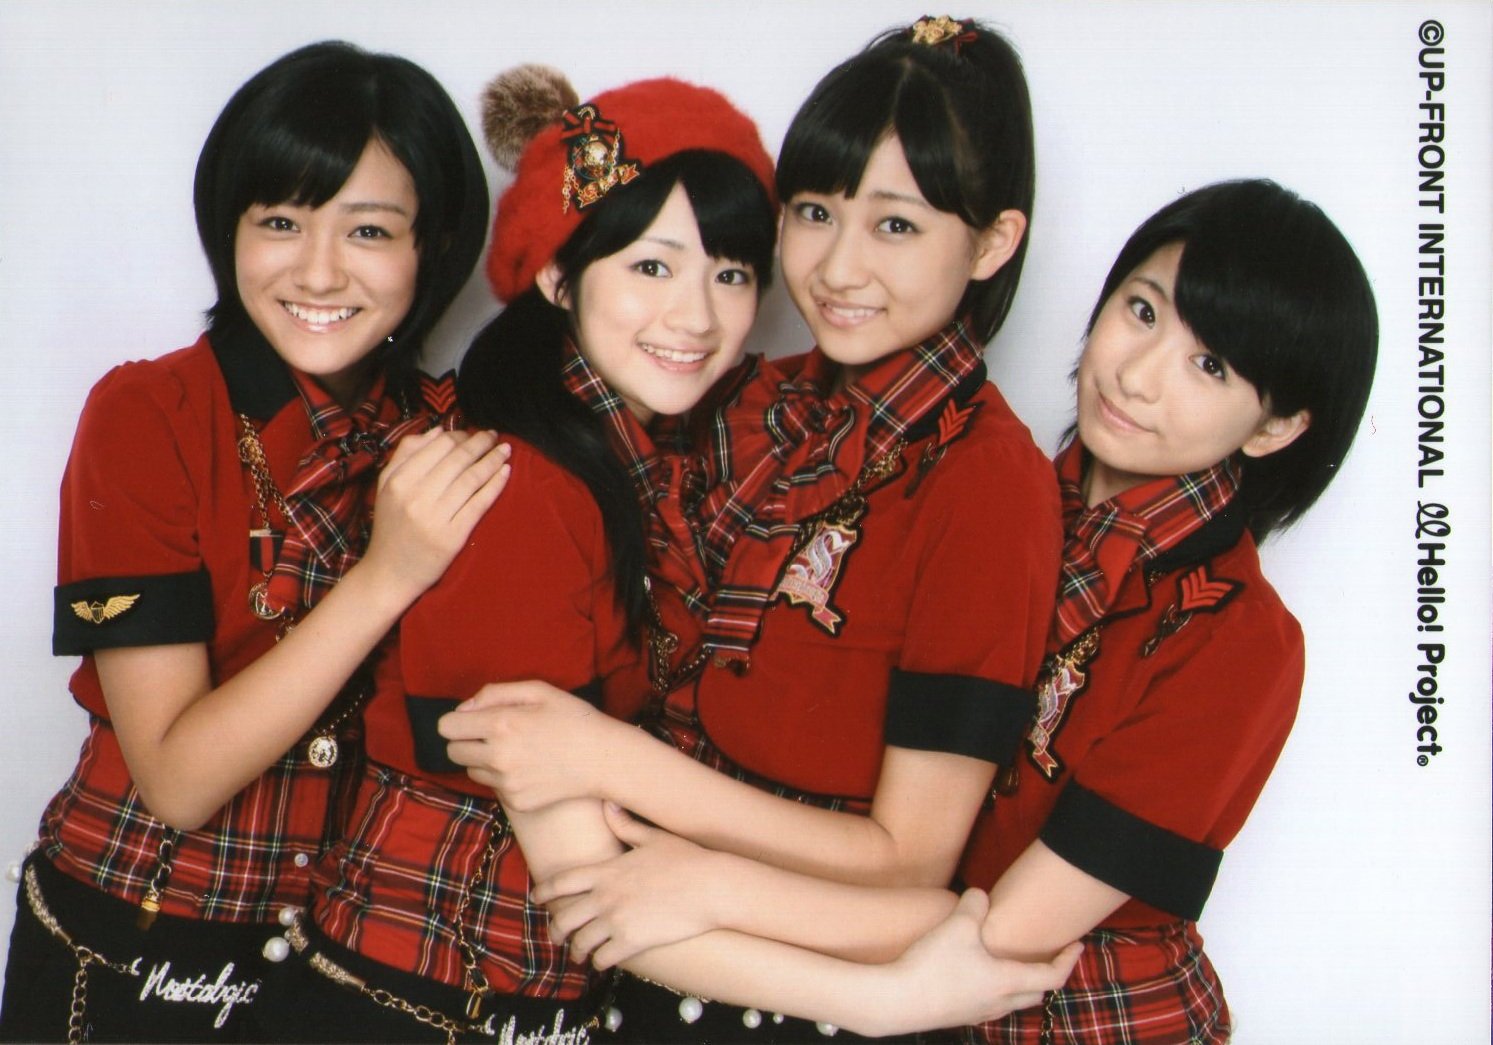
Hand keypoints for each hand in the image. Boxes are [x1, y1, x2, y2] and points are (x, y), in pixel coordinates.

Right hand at [361, 428, 510, 600]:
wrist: (389, 573)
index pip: (439, 446)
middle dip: (481, 443)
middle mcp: (416, 496)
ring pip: (471, 478)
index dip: (461, 436)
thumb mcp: (386, 486)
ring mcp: (436, 517)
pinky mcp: (453, 536)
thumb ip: (406, 454)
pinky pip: (480, 503)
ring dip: (493, 459)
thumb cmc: (391, 526)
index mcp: (399, 481)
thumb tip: (438, 431)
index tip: (472, 433)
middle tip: (494, 435)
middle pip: (458, 459)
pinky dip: (495, 484)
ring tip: (506, 450)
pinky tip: (505, 472)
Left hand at [437, 680, 629, 809]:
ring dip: (484, 760)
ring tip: (516, 751)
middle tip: (493, 735)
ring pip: (472, 771)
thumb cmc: (574, 718)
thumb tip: (464, 709)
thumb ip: (494, 693)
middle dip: (467, 741)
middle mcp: (498, 757)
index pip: (447, 727)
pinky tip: (529, 768)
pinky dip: (504, 778)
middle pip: (453, 752)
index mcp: (501, 724)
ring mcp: (507, 783)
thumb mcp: (538, 690)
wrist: (605, 759)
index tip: (473, 720)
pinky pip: (494, 787)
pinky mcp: (516, 802)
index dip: (458, 720)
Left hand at [532, 803, 721, 967]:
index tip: (537, 898)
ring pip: (579, 942)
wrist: (712, 886)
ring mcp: (616, 920)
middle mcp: (605, 896)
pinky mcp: (632, 942)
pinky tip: (602, 960)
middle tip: (557, 934)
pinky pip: (602, 958)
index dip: (544, 891)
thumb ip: (625, 824)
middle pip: (563, 917)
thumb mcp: (653, 837)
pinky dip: (598, 962)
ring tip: (579, 953)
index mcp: (607, 870)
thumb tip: (609, 804)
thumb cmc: (687, 859)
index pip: (561, 882)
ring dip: (576, 950)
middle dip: (555, 929)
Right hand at [878, 890, 1081, 1034]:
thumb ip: (974, 905)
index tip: (1077, 946)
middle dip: (1045, 975)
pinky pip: (987, 1005)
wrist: (898, 1001)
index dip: (1069, 960)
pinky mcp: (958, 1017)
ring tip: (1010, 964)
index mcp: (1008, 982)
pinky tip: (975, 976)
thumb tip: (981, 896)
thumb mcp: (957, 925)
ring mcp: (978, 1014)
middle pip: (1035, 994)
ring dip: (1019, 985)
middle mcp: (999, 1003)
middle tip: (1045, 956)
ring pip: (1011, 1002)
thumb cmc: (934, 966)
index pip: (1053, 976)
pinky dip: (994, 991)